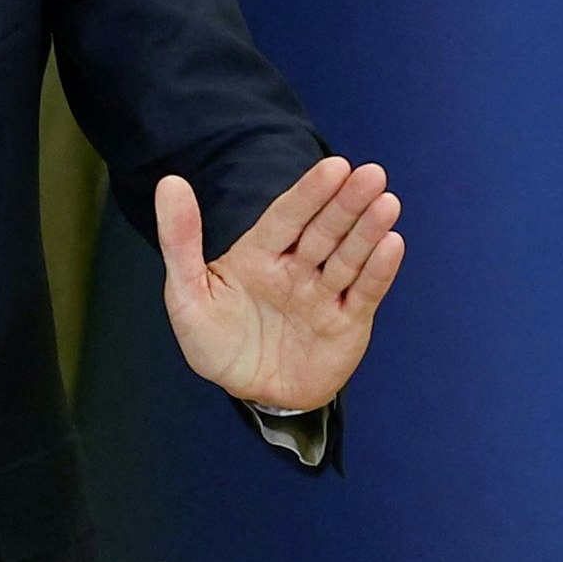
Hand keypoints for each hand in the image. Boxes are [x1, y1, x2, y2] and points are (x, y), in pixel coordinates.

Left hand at [157, 158, 402, 413]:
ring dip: (368, 230)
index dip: (310, 193)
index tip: (334, 166)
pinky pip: (365, 293)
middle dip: (347, 204)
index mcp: (261, 254)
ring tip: (387, 203)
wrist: (250, 395)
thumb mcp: (187, 295)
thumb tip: (170, 182)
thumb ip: (180, 241)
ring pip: (348, 257)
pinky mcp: (348, 322)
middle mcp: (298, 268)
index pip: (287, 217)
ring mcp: (325, 294)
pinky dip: (379, 271)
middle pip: (325, 230)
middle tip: (371, 174)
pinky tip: (392, 244)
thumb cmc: (217, 343)